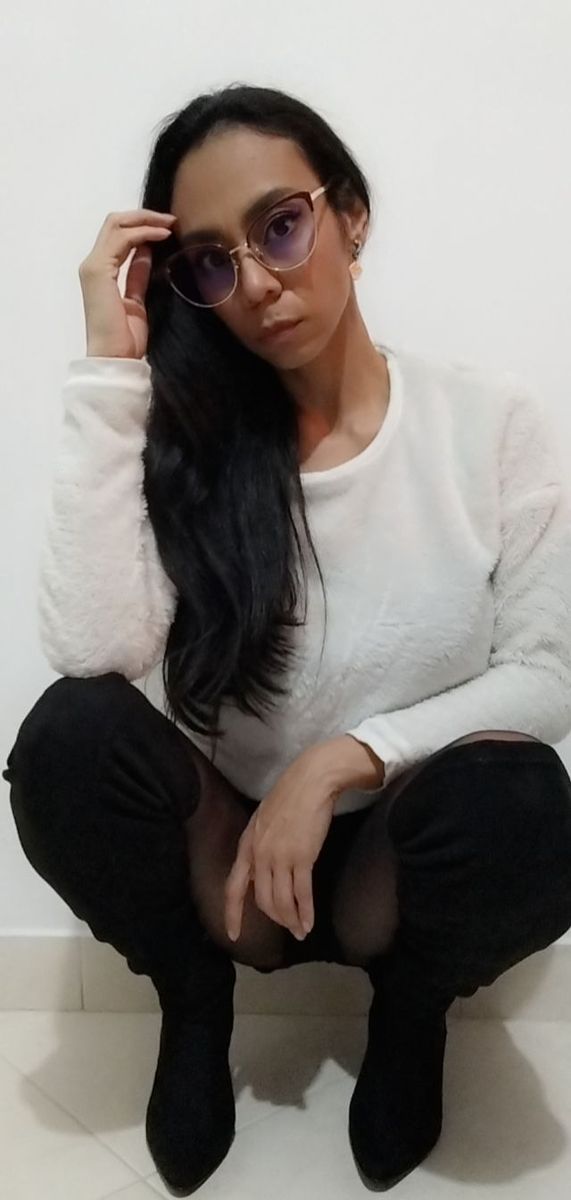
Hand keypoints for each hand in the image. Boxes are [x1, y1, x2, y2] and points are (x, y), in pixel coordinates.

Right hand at [79, 208, 175, 358]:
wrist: (114, 358)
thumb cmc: (126, 338)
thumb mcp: (137, 299)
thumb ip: (138, 275)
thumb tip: (147, 252)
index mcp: (101, 272)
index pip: (118, 235)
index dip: (142, 226)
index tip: (168, 228)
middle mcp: (93, 265)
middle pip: (115, 224)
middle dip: (144, 217)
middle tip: (170, 220)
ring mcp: (93, 267)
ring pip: (116, 225)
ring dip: (145, 220)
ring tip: (169, 224)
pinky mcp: (98, 271)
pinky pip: (122, 239)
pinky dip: (144, 232)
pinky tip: (162, 235)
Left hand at [224, 745, 338, 942]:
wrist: (310, 781)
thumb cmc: (288, 797)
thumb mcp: (262, 822)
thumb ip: (259, 847)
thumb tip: (262, 870)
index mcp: (246, 846)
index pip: (233, 888)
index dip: (232, 914)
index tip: (234, 935)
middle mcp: (260, 856)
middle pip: (262, 900)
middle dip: (274, 918)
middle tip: (286, 926)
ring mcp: (280, 857)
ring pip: (281, 901)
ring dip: (291, 920)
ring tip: (300, 930)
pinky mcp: (303, 857)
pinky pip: (302, 894)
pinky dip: (305, 912)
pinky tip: (309, 923)